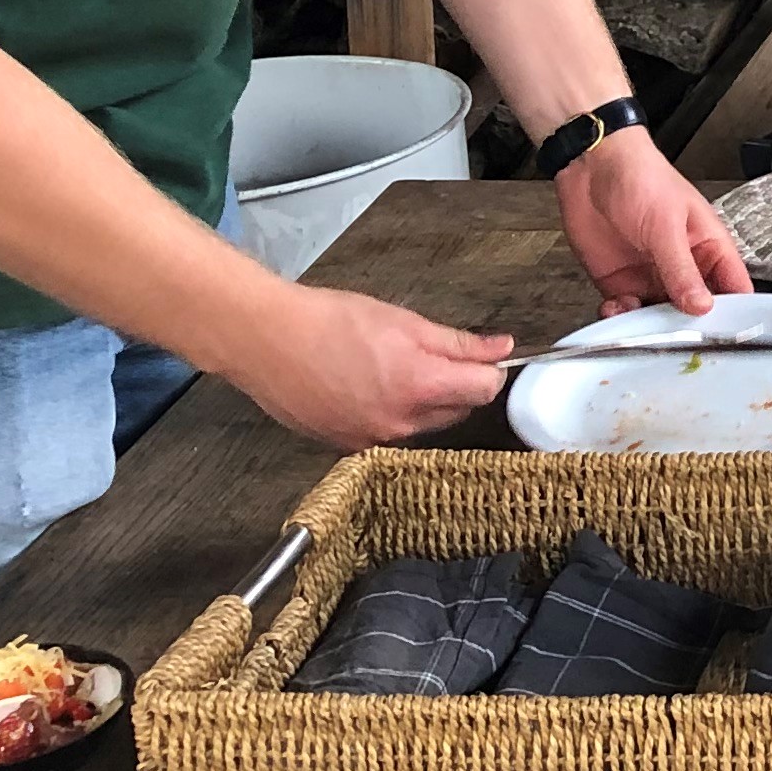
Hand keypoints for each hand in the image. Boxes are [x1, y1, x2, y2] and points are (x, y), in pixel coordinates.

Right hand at [227, 288, 514, 446]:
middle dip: (456, 385)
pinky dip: (390, 414)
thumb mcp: (405, 322)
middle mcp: (400, 425)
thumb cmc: (332, 323)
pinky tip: (367, 388)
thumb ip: (458, 343)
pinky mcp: (348, 448)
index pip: (484, 392)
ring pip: (423, 426)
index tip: (481, 357)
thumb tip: (502, 349)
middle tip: (428, 355)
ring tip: (390, 369)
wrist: (269, 342)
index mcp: (419, 388)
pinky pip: (389, 435)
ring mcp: (372, 441)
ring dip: (423, 401)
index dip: (488, 370)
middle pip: (457, 411)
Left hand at [560, 133, 753, 317]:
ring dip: (649, 327)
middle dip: (686, 327)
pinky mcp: (621, 282)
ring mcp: (652, 276)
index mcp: (708, 247)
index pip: (733, 287)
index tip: (724, 333)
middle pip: (696, 310)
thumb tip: (701, 305)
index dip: (734, 313)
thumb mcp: (667, 225)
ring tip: (639, 324)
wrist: (592, 167)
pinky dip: (620, 319)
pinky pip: (626, 312)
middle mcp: (683, 266)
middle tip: (676, 338)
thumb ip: (682, 269)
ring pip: (660, 318)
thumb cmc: (642, 177)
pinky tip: (615, 309)